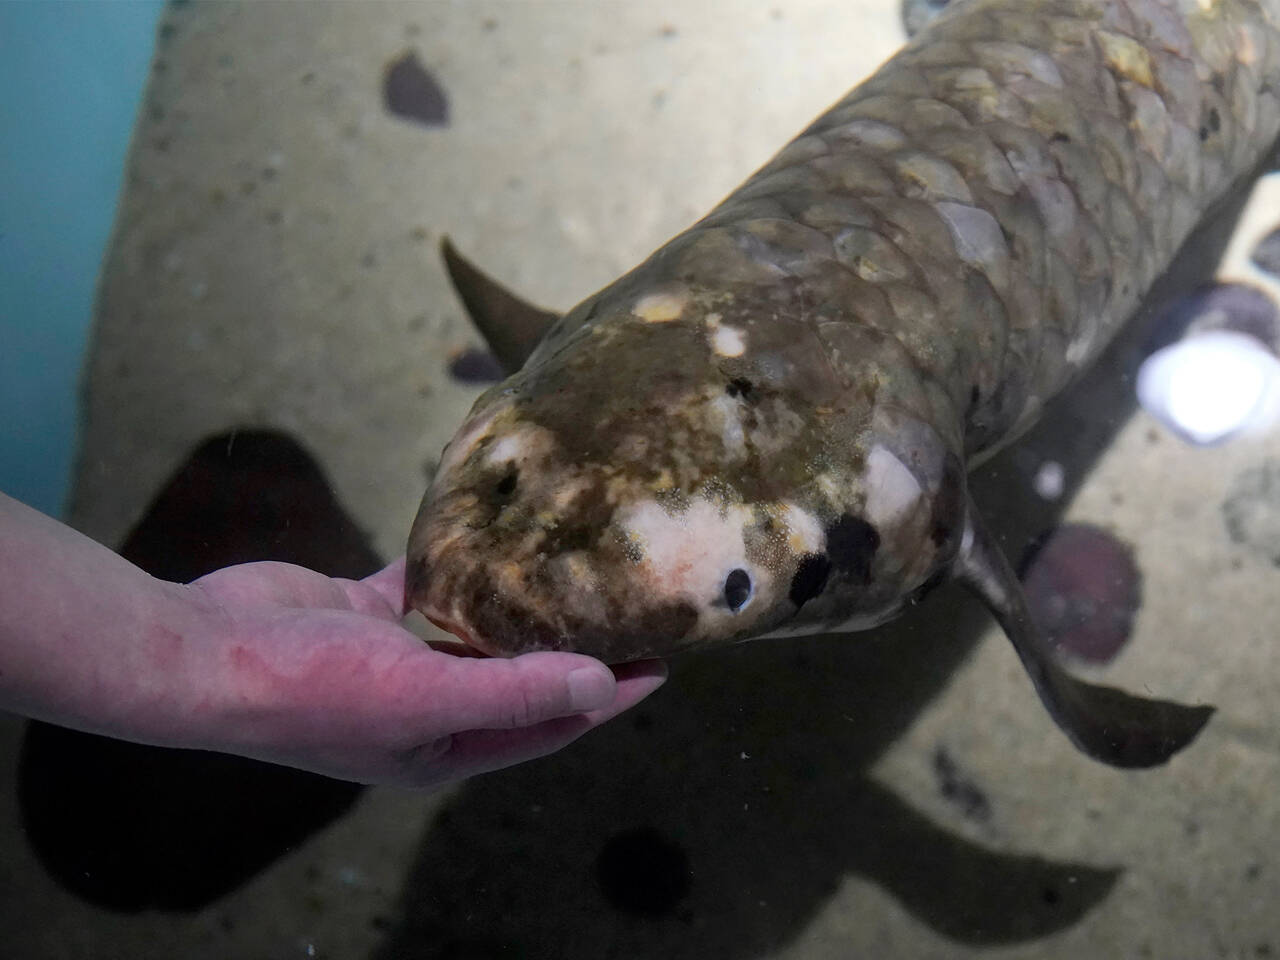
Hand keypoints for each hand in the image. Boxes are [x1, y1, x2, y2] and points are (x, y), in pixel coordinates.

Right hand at [184, 558, 666, 787]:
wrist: (203, 651)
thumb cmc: (308, 691)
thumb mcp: (420, 700)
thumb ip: (512, 694)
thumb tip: (599, 684)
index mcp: (443, 748)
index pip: (548, 723)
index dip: (606, 697)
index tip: (659, 662)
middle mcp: (425, 707)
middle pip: (518, 676)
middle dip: (572, 646)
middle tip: (627, 606)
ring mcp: (392, 659)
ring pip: (473, 629)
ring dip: (517, 604)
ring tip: (573, 567)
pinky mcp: (363, 614)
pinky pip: (424, 588)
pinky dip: (453, 565)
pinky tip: (489, 534)